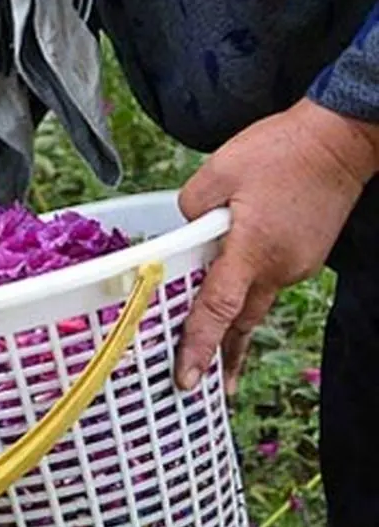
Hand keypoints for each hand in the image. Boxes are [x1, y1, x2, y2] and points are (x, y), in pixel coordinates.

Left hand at [176, 98, 378, 393]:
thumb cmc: (280, 151)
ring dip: (233, 323)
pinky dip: (249, 289)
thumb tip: (188, 236)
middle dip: (222, 358)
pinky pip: (268, 280)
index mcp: (251, 251)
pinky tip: (235, 285)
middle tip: (201, 387)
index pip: (218, 310)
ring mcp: (296, 265)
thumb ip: (190, 212)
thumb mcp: (216, 174)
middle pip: (241, 322)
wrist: (339, 140)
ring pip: (254, 301)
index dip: (199, 347)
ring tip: (213, 350)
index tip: (187, 380)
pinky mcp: (305, 255)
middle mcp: (278, 268)